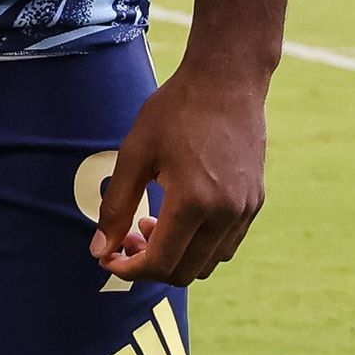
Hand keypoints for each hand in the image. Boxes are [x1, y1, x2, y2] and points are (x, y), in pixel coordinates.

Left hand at [92, 62, 267, 283]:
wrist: (227, 83)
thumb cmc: (175, 112)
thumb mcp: (134, 155)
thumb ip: (116, 207)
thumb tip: (99, 249)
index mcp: (193, 201)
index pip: (160, 263)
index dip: (128, 269)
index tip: (107, 258)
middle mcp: (226, 212)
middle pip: (185, 272)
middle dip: (149, 266)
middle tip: (126, 239)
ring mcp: (246, 209)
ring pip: (209, 263)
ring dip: (176, 257)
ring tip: (150, 225)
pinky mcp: (255, 202)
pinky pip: (227, 244)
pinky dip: (199, 246)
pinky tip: (178, 219)